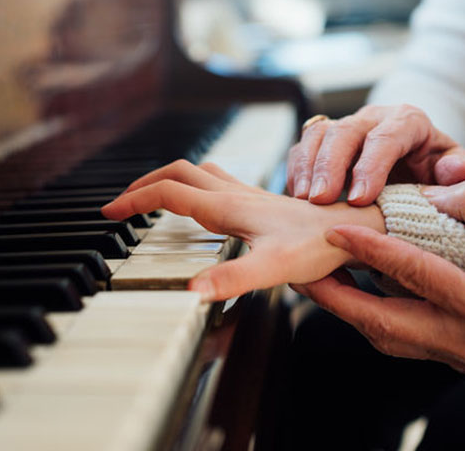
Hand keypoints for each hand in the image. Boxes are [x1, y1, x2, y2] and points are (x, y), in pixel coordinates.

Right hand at [102, 159, 385, 300]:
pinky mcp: (259, 201)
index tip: (109, 212)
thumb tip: (192, 293)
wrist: (355, 227)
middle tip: (121, 202)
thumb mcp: (274, 267)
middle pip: (176, 172)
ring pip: (195, 172)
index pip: (167, 192)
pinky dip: (192, 185)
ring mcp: (246, 195)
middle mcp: (233, 194)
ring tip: (149, 196)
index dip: (134, 200)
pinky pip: (214, 181)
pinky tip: (199, 203)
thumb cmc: (320, 245)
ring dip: (166, 179)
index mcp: (226, 206)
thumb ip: (232, 279)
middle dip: (142, 183)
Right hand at [287, 105, 464, 205]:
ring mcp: (345, 127)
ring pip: (318, 134)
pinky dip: (296, 171)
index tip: (359, 199)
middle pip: (345, 131)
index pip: (386, 137)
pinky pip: (302, 148)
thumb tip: (454, 170)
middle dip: (330, 165)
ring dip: (308, 167)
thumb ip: (459, 172)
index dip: (370, 166)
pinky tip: (297, 198)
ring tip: (304, 200)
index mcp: (408, 121)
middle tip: (321, 200)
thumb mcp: (453, 171)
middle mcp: (373, 118)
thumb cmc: (433, 171)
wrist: (415, 164)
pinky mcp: (323, 141)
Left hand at [295, 180, 464, 372]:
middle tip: (296, 272)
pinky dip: (367, 315)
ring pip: (384, 337)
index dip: (371, 250)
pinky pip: (397, 338)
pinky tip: (349, 291)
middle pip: (382, 324)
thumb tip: (431, 192)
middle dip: (335, 299)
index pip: (416, 275)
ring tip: (312, 279)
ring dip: (345, 309)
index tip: (333, 229)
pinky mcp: (449, 357)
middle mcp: (464, 342)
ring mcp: (454, 357)